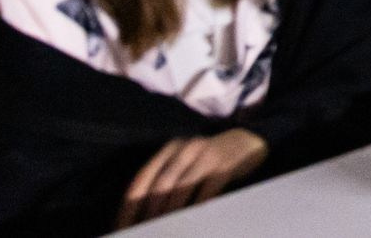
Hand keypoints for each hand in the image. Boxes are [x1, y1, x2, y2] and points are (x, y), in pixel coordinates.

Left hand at [116, 129, 267, 226]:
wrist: (247, 140)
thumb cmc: (208, 160)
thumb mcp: (185, 163)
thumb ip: (167, 182)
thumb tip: (144, 216)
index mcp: (168, 150)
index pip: (141, 180)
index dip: (130, 207)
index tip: (123, 228)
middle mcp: (184, 149)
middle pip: (160, 185)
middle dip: (149, 214)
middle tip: (144, 234)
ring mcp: (205, 155)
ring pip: (182, 187)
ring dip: (171, 213)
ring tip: (165, 231)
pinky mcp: (225, 164)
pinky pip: (208, 188)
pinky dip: (198, 205)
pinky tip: (194, 219)